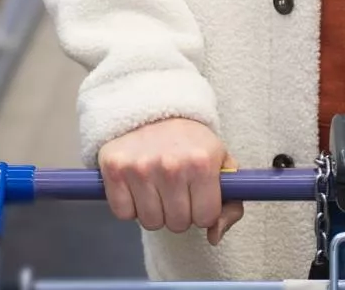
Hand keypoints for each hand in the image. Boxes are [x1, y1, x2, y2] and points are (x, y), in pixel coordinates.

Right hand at [97, 118, 244, 243]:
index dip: (202, 210)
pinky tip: (138, 186)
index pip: (206, 218)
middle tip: (176, 188)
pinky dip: (130, 206)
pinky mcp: (114, 169)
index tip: (197, 193)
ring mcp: (140, 167)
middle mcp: (171, 165)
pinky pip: (124, 214)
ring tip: (157, 186)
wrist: (153, 108)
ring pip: (151, 222)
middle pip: (177, 224)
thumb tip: (214, 236)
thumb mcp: (220, 162)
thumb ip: (230, 204)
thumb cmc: (189, 141)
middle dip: (179, 212)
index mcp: (202, 163)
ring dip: (155, 210)